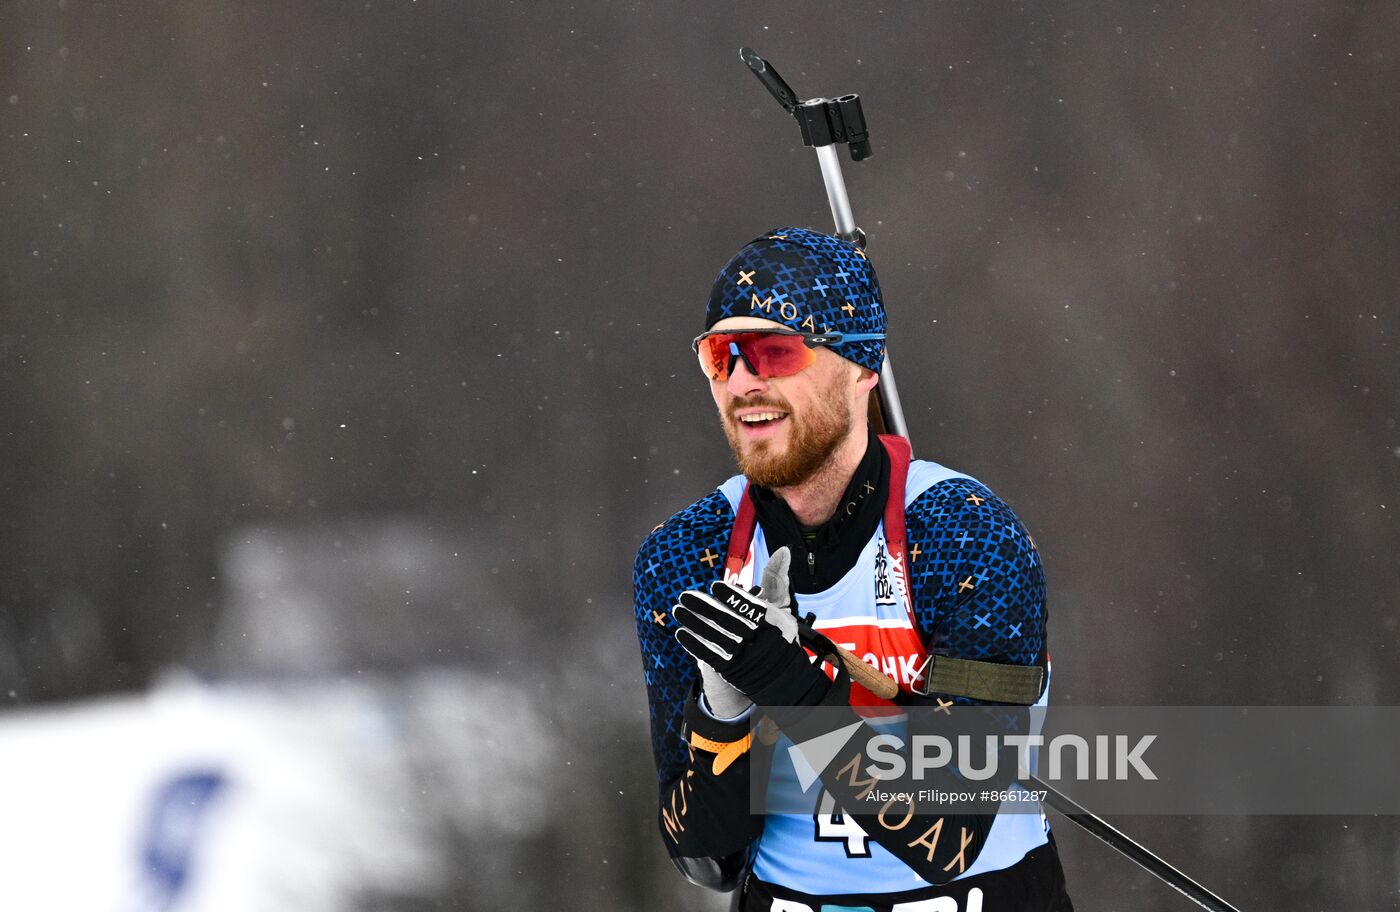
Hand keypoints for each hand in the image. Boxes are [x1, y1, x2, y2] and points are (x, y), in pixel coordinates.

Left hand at [673, 548, 825, 706]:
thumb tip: (782, 549)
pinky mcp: (733, 671)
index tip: (716, 586)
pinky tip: (682, 633)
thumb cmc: (778, 634)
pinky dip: (695, 644)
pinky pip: (712, 657)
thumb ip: (777, 578)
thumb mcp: (781, 606)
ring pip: (718, 639)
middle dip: (706, 609)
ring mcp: (748, 659)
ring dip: (695, 624)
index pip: (754, 609)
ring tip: (679, 610)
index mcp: (778, 624)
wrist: (780, 676)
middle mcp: (764, 643)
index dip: (734, 597)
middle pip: (732, 622)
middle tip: (687, 596)